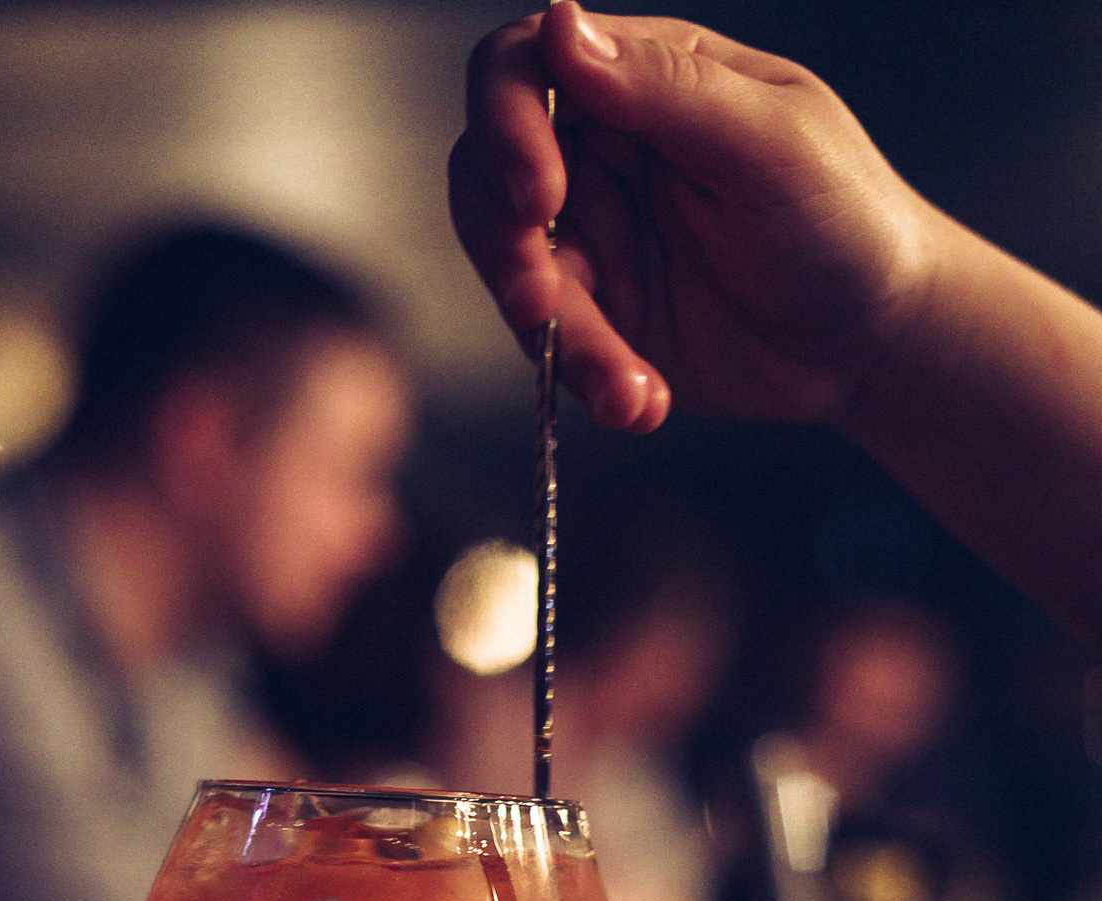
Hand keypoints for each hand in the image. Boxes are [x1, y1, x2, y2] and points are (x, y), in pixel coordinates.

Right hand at [451, 4, 938, 432]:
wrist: (874, 340)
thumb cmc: (847, 219)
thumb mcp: (772, 143)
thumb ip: (668, 89)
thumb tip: (559, 24)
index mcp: (643, 82)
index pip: (522, 69)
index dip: (505, 124)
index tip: (538, 197)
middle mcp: (602, 153)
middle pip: (486, 178)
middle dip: (504, 247)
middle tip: (539, 302)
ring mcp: (596, 241)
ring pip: (516, 276)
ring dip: (558, 337)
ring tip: (625, 387)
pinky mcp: (602, 320)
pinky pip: (556, 349)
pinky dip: (591, 383)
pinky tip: (643, 403)